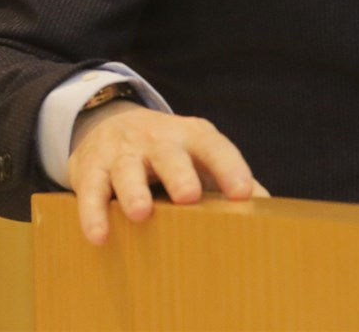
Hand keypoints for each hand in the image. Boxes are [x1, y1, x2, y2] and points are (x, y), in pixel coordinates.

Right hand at [66, 102, 266, 244]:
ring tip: (141, 213)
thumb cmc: (167, 152)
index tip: (244, 194)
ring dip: (134, 191)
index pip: (214, 147)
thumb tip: (268, 210)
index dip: (230, 168)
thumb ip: (228, 178)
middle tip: (188, 195)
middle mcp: (156, 139)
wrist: (107, 123)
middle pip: (169, 153)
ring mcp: (122, 152)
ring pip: (127, 170)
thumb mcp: (198, 155)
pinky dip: (93, 213)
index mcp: (190, 136)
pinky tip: (99, 235)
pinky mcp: (91, 168)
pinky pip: (91, 191)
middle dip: (179, 173)